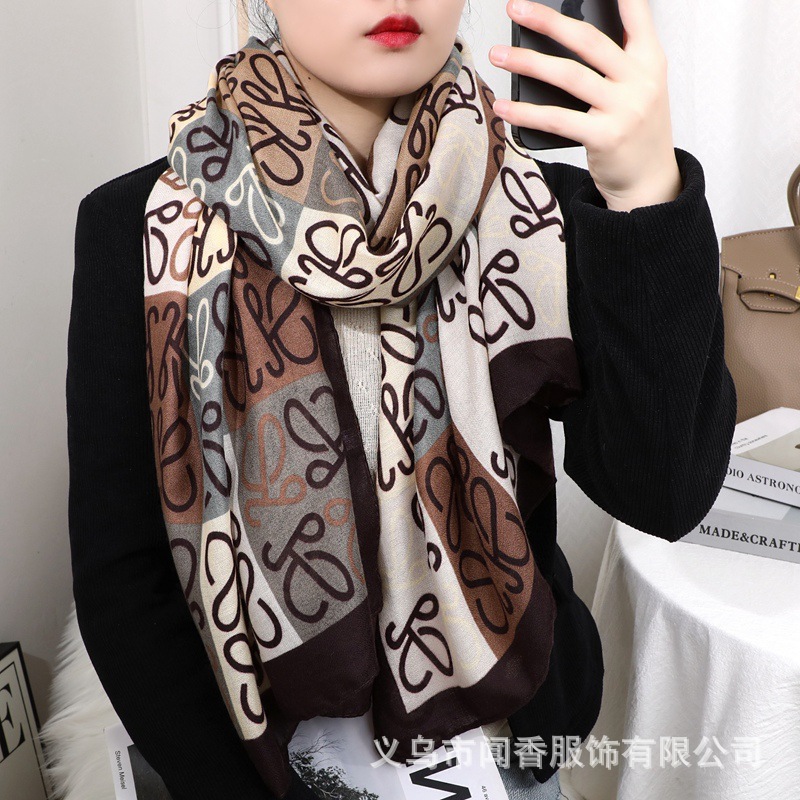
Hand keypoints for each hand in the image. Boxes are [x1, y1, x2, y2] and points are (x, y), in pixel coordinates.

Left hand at [489, 0, 681, 211]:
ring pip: (567, 76)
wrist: (649, 181)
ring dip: (527, 63)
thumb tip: (565, 39)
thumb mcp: (639, 89)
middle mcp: (641, 80)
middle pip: (588, 40)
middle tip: (515, 8)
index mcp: (651, 60)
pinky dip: (525, 112)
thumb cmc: (634, 130)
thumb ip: (616, 63)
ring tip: (498, 55)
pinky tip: (503, 106)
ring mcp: (624, 108)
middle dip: (547, 20)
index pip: (636, 13)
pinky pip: (556, 119)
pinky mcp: (605, 137)